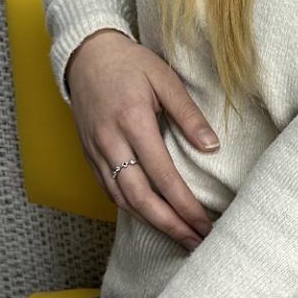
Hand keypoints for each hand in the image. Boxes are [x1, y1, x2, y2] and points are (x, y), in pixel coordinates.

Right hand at [65, 28, 220, 251]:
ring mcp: (96, 151)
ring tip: (179, 236)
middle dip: (170, 225)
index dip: (185, 204)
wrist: (85, 54)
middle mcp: (111, 142)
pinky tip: (150, 216)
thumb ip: (188, 114)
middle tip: (197, 243)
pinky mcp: (88, 155)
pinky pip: (109, 190)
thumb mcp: (164, 78)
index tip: (206, 224)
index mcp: (133, 121)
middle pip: (140, 198)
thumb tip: (212, 147)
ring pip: (122, 199)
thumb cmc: (130, 63)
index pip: (163, 175)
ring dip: (151, 223)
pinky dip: (130, 208)